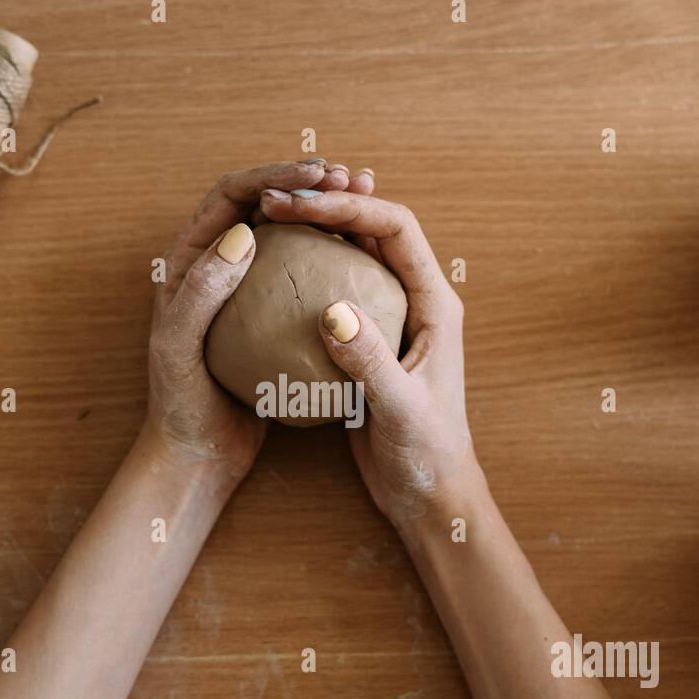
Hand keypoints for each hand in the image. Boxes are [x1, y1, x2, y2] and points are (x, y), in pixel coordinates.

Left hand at [145, 160, 375, 482]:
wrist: (197, 454)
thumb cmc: (180, 405)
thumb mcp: (178, 348)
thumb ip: (202, 292)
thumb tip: (245, 232)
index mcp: (189, 257)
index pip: (232, 195)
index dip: (275, 174)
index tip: (319, 175)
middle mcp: (218, 264)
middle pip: (267, 203)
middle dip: (309, 181)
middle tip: (353, 176)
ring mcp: (248, 290)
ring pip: (292, 235)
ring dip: (328, 213)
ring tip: (367, 200)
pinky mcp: (273, 318)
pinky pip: (307, 276)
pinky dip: (336, 259)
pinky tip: (369, 261)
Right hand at [257, 188, 479, 528]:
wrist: (428, 496)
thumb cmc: (426, 455)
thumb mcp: (399, 410)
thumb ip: (370, 361)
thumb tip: (332, 310)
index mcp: (435, 303)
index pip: (395, 228)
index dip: (348, 207)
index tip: (298, 205)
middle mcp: (414, 300)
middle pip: (371, 229)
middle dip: (324, 206)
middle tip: (269, 202)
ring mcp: (388, 319)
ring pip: (351, 255)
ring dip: (312, 233)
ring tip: (264, 222)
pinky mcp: (365, 343)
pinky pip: (332, 290)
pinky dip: (303, 274)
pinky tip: (264, 278)